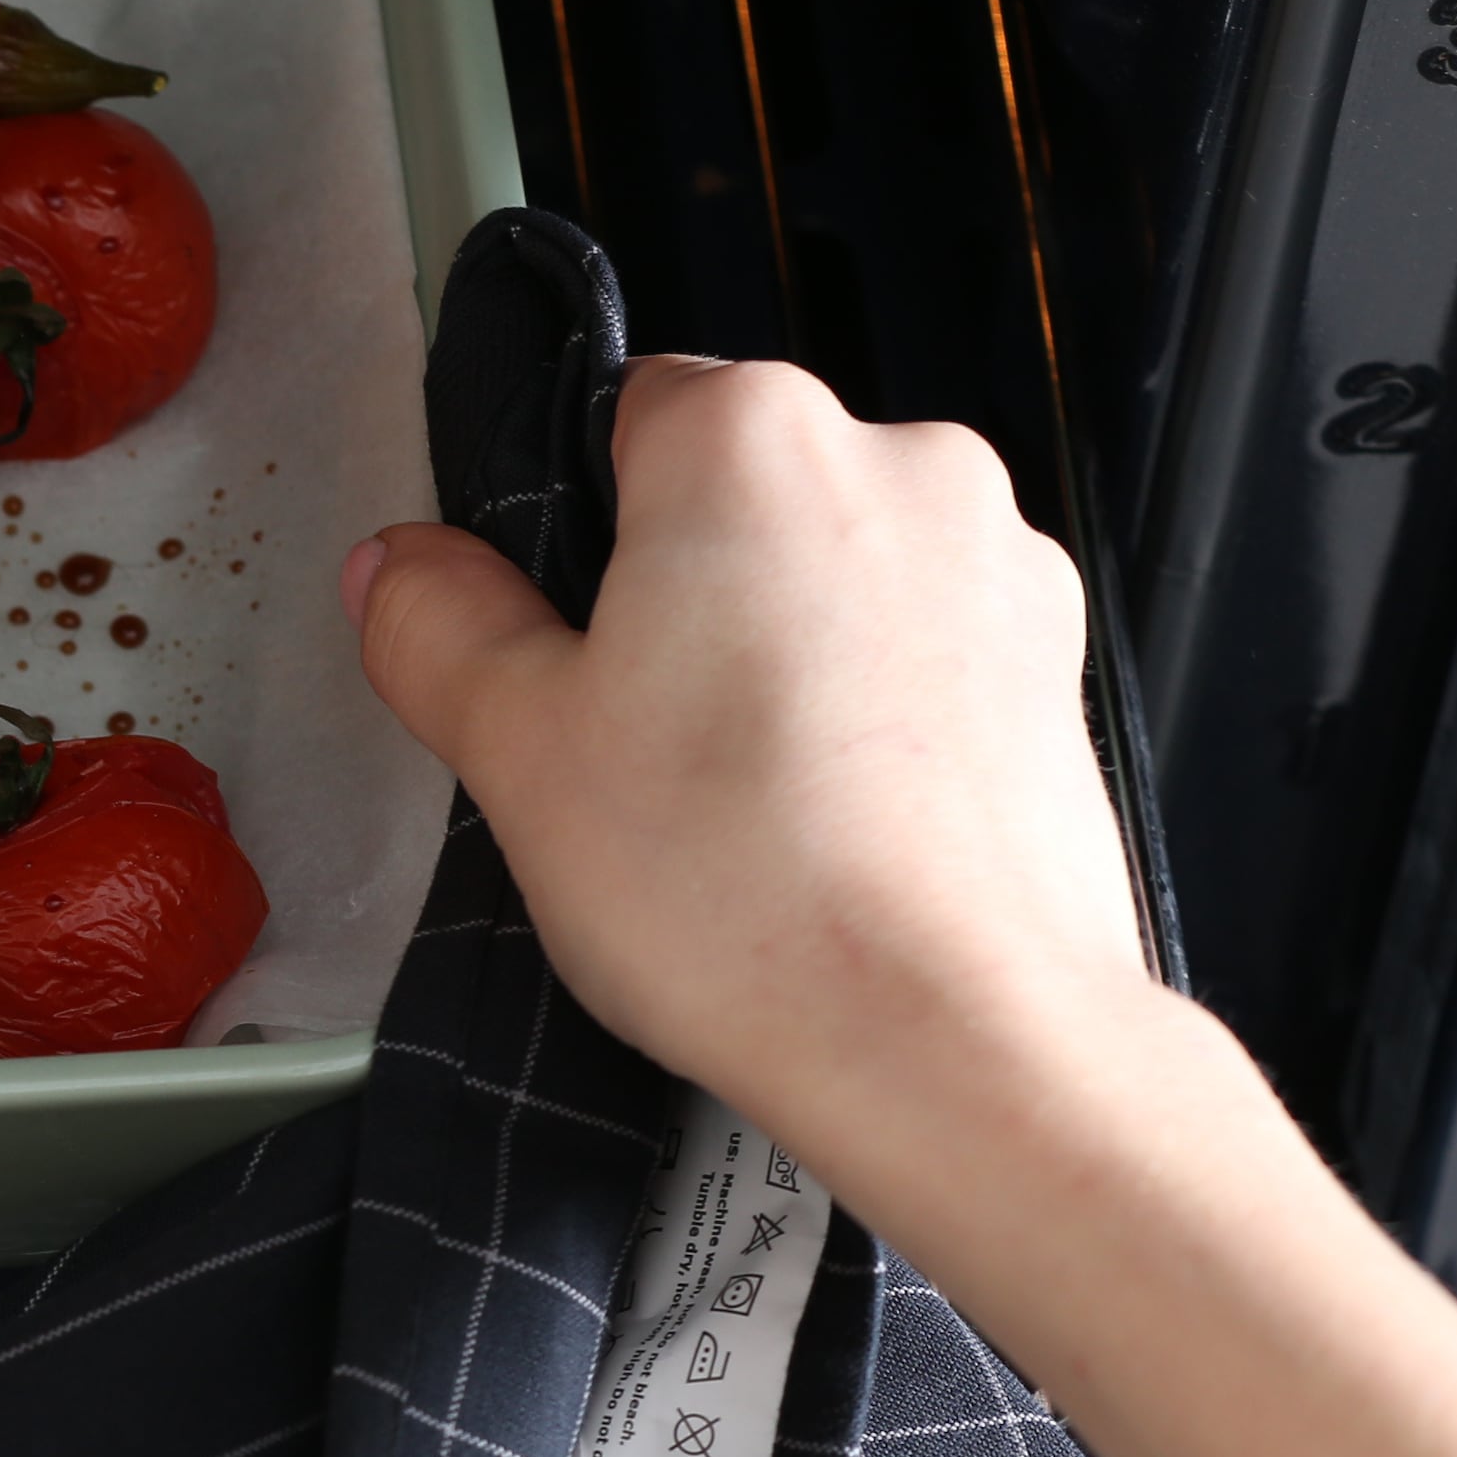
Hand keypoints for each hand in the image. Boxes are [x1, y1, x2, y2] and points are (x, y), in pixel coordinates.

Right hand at [341, 357, 1149, 1193]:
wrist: (959, 1043)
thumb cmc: (752, 891)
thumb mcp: (516, 750)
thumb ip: (438, 626)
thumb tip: (400, 569)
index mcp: (750, 440)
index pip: (616, 413)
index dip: (563, 537)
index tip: (547, 644)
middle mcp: (899, 467)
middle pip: (732, 500)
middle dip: (674, 599)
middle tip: (624, 744)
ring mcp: (998, 569)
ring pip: (828, 580)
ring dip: (774, 658)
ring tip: (730, 808)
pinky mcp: (1056, 671)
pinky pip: (917, 656)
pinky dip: (865, 718)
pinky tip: (819, 828)